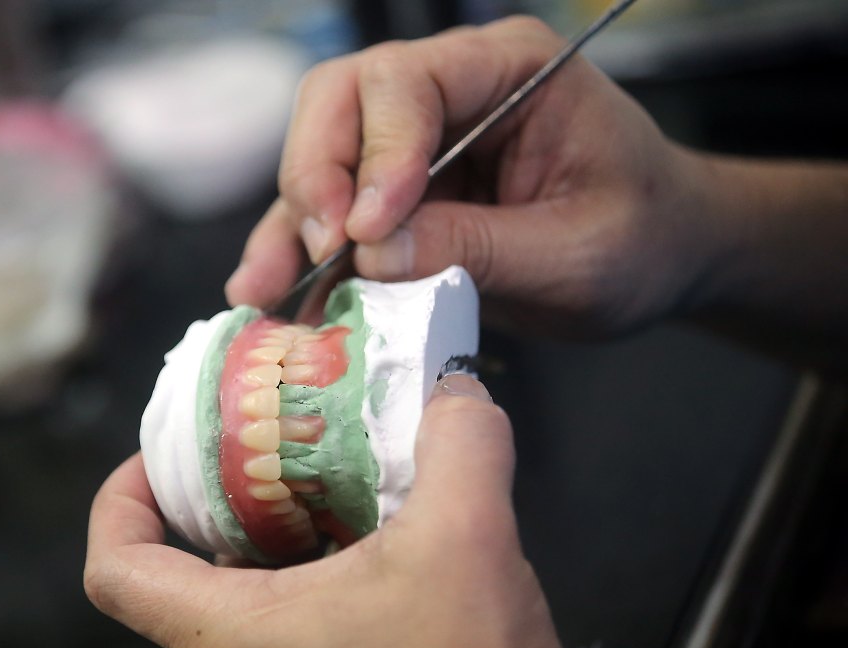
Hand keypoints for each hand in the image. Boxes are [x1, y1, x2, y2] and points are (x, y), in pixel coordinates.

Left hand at [85, 374, 567, 647]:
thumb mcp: (472, 544)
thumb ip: (462, 446)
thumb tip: (454, 388)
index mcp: (234, 640)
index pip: (116, 572)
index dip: (118, 502)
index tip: (155, 463)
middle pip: (195, 583)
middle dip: (238, 513)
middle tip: (287, 462)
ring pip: (254, 618)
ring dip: (293, 558)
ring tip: (352, 510)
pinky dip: (324, 601)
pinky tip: (389, 577)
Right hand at [225, 16, 718, 336]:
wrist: (662, 258)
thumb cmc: (644, 239)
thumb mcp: (578, 255)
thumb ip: (480, 249)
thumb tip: (375, 256)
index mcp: (510, 71)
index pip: (408, 82)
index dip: (376, 154)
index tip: (369, 231)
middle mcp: (452, 94)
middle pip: (342, 102)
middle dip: (318, 176)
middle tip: (323, 249)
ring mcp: (420, 146)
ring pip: (323, 158)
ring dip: (292, 223)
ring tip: (265, 288)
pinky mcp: (404, 199)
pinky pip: (338, 216)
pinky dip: (305, 254)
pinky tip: (280, 295)